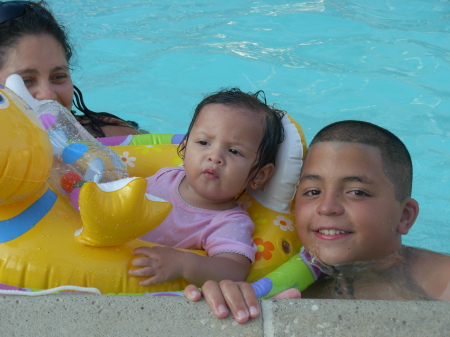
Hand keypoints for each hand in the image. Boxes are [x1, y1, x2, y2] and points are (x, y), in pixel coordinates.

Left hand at [129, 246, 183, 285]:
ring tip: (130, 273)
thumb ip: (157, 249)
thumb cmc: (175, 255)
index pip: (143, 250)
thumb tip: (150, 250)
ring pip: (143, 272)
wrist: (184, 264)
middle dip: (134, 263)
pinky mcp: (160, 278)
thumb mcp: (165, 249)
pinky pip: (150, 281)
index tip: (133, 253)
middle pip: (140, 261)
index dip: (136, 251)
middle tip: (132, 264)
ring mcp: (157, 270)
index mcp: (156, 252)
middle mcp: (154, 261)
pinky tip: (141, 283)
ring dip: (135, 272)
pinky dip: (145, 283)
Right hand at [184, 280, 300, 323]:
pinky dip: (191, 291)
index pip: (245, 287)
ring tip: (221, 315)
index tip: (254, 315)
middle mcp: (224, 286)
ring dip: (216, 298)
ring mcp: (208, 290)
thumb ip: (274, 302)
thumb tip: (297, 293)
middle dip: (236, 301)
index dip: (250, 299)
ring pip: (211, 285)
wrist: (221, 320)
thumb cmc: (238, 313)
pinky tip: (195, 298)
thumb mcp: (255, 309)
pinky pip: (189, 288)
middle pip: (229, 285)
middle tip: (241, 319)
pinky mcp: (193, 296)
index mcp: (239, 288)